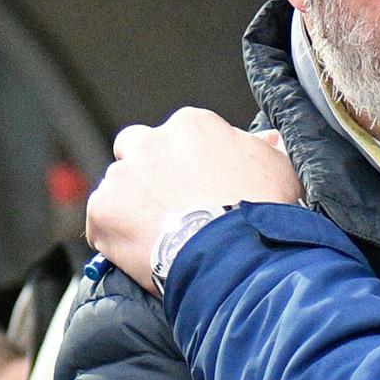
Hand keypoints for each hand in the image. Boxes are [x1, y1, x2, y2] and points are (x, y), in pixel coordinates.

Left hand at [86, 109, 301, 291]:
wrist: (234, 254)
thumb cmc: (259, 212)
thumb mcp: (278, 172)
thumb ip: (264, 150)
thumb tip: (267, 139)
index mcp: (193, 126)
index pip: (182, 135)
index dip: (190, 161)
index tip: (201, 184)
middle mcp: (152, 142)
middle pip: (138, 148)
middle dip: (149, 170)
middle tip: (171, 203)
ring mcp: (123, 175)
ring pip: (119, 186)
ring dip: (134, 204)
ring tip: (161, 235)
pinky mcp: (103, 209)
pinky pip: (101, 221)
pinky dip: (116, 235)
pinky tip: (142, 251)